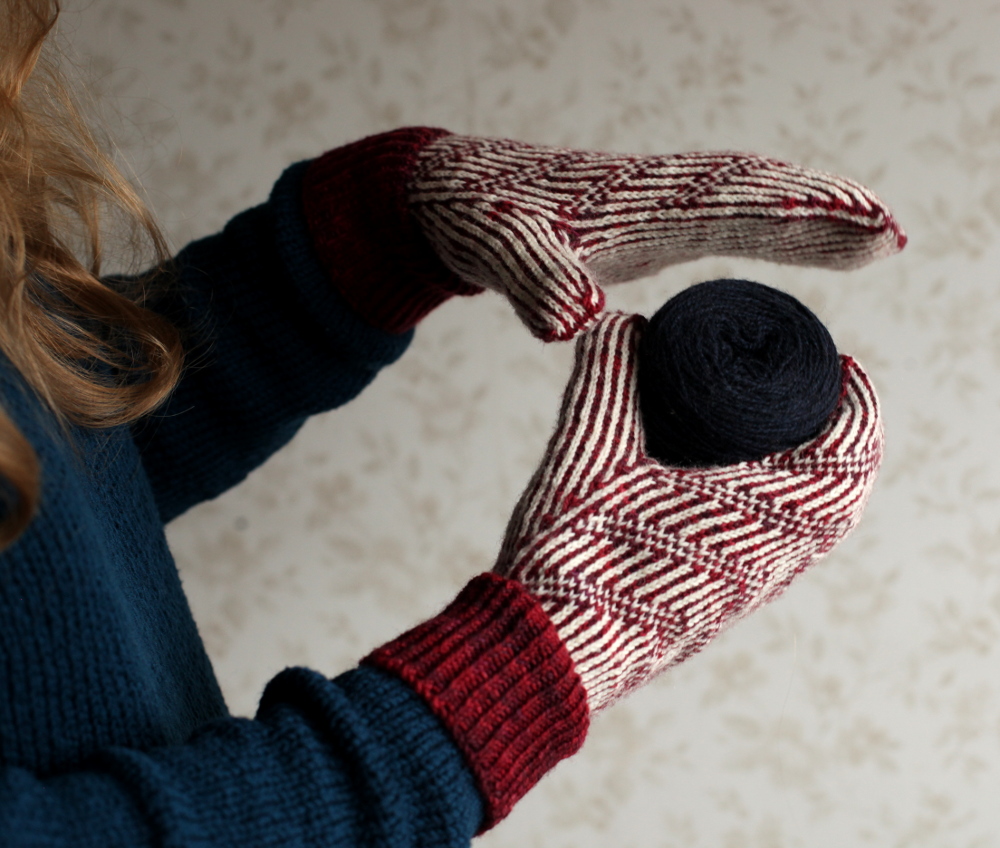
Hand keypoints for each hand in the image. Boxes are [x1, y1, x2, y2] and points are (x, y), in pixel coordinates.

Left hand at [408, 134, 905, 340]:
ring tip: (871, 234)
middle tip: (893, 235)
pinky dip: (766, 216)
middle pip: (758, 190)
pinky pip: (721, 207)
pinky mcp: (644, 214)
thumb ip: (535, 281)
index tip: (869, 230)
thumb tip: (575, 323)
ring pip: (747, 194)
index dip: (803, 215)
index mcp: (638, 201)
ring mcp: (654, 200)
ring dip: (809, 209)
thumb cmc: (476, 221)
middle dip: (826, 209)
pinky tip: (790, 233)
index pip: (737, 200)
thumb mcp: (500, 254)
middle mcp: (657, 192)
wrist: (448, 196)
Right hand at [493, 311, 882, 711]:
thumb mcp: (588, 450)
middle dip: (840, 438)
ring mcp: (748, 594)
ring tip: (778, 438)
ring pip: (814, 530)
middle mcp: (771, 563)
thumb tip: (621, 322)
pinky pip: (782, 554)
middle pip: (844, 496)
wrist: (549, 652)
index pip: (849, 456)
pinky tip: (734, 494)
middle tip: (812, 395)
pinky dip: (784, 512)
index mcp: (759, 520)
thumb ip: (607, 375)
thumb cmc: (576, 554)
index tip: (843, 365)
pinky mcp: (720, 610)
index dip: (858, 404)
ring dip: (814, 479)